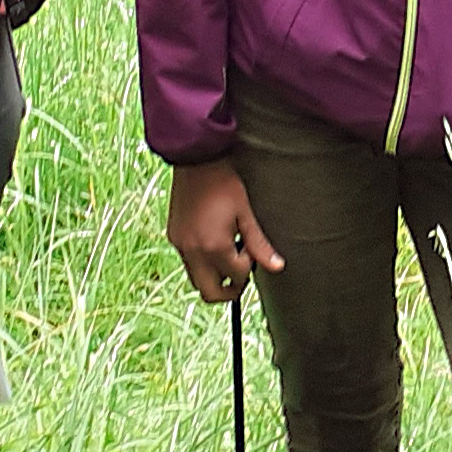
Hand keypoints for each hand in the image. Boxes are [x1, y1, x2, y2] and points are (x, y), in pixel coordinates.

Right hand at [166, 157, 284, 303]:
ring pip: (197, 279)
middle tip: (242, 274)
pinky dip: (202, 263)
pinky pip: (188, 262)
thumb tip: (277, 267)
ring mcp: (180, 245)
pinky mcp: (173, 236)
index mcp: (214, 246)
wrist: (196, 158)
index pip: (236, 277)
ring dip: (214, 276)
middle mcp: (193, 251)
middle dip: (228, 290)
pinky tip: (214, 241)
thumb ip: (259, 243)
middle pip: (210, 293)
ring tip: (228, 253)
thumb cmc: (224, 182)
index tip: (251, 249)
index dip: (249, 267)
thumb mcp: (246, 212)